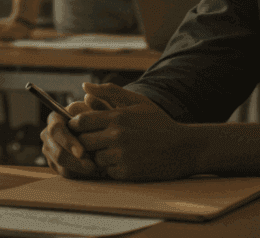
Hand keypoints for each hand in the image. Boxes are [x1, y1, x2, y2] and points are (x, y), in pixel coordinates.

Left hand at [59, 83, 195, 181]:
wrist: (184, 147)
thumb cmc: (159, 122)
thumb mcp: (137, 101)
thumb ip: (110, 92)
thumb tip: (84, 87)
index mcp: (118, 116)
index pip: (81, 120)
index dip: (75, 125)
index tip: (78, 127)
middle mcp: (117, 135)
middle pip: (83, 141)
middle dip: (83, 142)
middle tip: (90, 141)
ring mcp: (122, 155)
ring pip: (93, 158)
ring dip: (97, 156)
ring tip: (108, 151)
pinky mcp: (127, 172)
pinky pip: (107, 171)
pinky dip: (110, 168)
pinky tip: (121, 161)